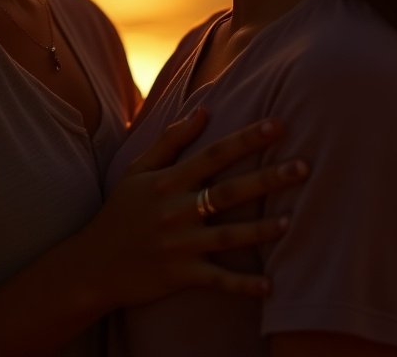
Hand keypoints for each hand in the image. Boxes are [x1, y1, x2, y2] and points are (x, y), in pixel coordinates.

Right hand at [78, 109, 307, 307]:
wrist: (93, 264)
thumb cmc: (120, 212)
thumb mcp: (137, 170)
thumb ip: (171, 140)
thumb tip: (204, 110)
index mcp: (169, 181)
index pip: (214, 154)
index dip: (246, 139)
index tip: (277, 125)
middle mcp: (177, 210)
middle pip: (229, 191)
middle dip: (268, 178)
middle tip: (303, 167)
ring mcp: (180, 244)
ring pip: (229, 235)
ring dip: (262, 230)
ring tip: (292, 221)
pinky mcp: (181, 275)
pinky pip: (218, 280)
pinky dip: (243, 284)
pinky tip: (271, 286)